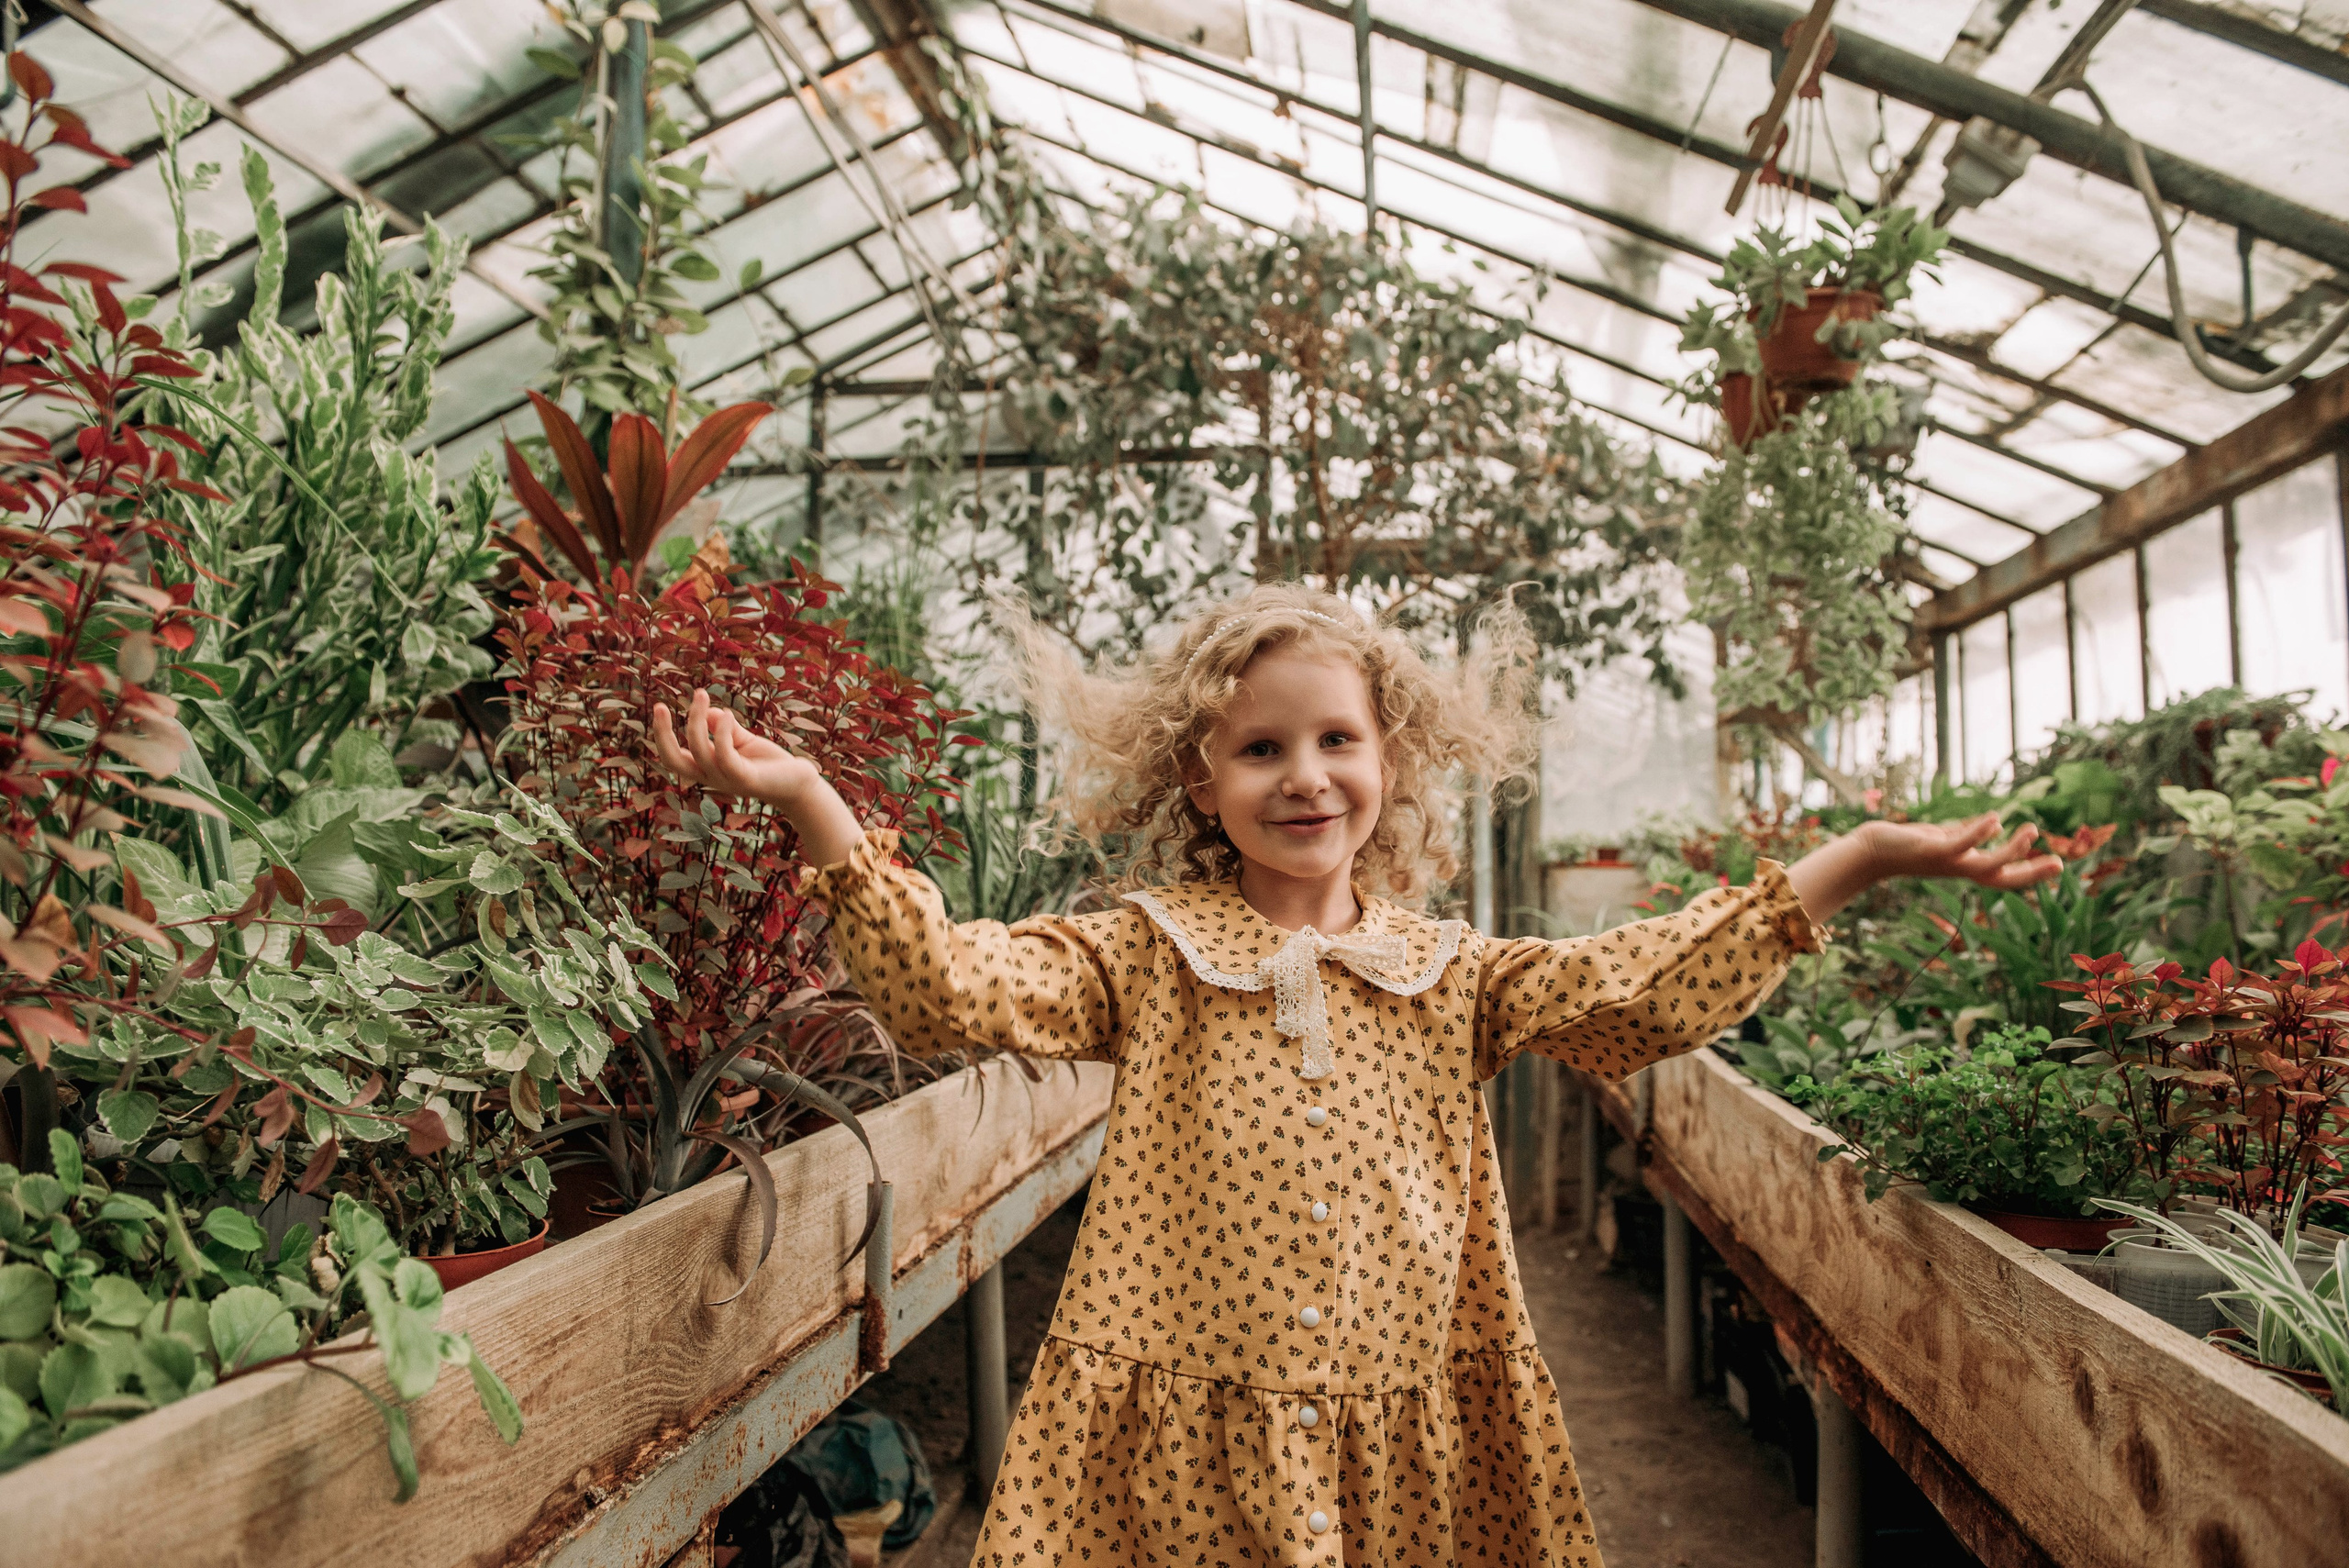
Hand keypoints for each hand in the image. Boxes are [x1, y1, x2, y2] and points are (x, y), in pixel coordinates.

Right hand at [650, 688, 817, 809]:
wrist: (798, 783)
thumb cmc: (768, 763)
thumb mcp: (742, 740)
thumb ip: (724, 727)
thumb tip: (707, 712)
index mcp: (706, 769)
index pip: (672, 757)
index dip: (661, 735)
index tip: (659, 707)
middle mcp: (711, 777)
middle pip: (673, 761)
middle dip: (662, 734)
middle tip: (659, 705)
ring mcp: (727, 780)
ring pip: (699, 752)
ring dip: (696, 720)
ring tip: (702, 694)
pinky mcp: (745, 779)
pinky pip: (725, 756)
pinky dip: (722, 733)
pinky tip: (729, 715)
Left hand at [1785, 812, 2062, 924]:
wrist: (1871, 851)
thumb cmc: (1909, 845)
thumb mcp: (1944, 839)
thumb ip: (1968, 835)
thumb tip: (1994, 825)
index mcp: (1966, 867)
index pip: (2005, 873)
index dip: (2031, 871)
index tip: (2059, 866)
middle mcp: (1960, 869)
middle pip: (2004, 877)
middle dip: (2032, 873)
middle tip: (2061, 865)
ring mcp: (1947, 862)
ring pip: (1987, 863)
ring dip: (2011, 850)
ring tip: (2032, 829)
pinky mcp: (1932, 850)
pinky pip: (1960, 844)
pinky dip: (1978, 833)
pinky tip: (1995, 819)